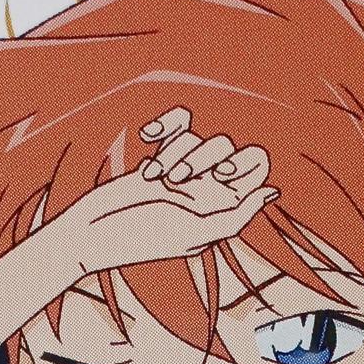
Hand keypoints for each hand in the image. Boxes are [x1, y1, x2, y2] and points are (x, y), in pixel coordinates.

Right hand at [63, 106, 277, 274]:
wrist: (92, 233)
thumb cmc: (141, 238)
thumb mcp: (194, 234)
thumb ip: (236, 216)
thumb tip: (272, 191)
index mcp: (222, 208)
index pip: (256, 170)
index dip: (244, 164)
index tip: (219, 175)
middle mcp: (207, 188)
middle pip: (228, 148)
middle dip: (206, 156)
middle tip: (182, 178)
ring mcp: (183, 171)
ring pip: (197, 138)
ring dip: (174, 155)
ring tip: (153, 180)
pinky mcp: (159, 157)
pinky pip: (176, 124)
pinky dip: (165, 126)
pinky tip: (147, 136)